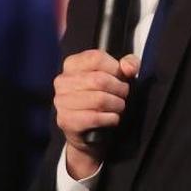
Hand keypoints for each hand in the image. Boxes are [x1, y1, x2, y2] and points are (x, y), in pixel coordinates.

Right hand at [53, 50, 140, 177]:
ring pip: (99, 99)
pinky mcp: (66, 120)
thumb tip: (128, 67)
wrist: (88, 132)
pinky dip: (110, 119)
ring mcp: (62, 101)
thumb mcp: (117, 76)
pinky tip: (112, 118)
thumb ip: (128, 64)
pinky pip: (95, 118)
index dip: (115, 68)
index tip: (120, 77)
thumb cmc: (102, 98)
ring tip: (118, 106)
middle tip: (123, 95)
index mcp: (72, 64)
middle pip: (100, 79)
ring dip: (116, 105)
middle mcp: (62, 81)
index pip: (96, 58)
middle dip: (119, 89)